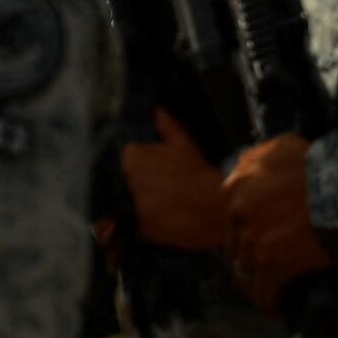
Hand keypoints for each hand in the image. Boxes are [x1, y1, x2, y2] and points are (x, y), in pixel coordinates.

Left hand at [119, 111, 233, 252]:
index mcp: (132, 156)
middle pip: (123, 185)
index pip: (125, 164)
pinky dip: (144, 224)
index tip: (153, 176)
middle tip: (161, 191)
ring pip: (128, 205)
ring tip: (164, 206)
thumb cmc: (199, 173)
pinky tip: (162, 219)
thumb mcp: (183, 144)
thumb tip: (157, 111)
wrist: (214, 204)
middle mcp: (127, 179)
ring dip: (140, 206)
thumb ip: (166, 126)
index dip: (139, 171)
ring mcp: (132, 203)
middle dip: (138, 188)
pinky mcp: (139, 225)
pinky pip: (135, 226)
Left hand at [220, 134, 324, 302]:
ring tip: (270, 293)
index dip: (245, 232)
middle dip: (248, 260)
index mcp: (238, 182)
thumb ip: (259, 159)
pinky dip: (270, 303)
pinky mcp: (272, 262)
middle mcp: (239, 209)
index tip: (259, 241)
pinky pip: (264, 292)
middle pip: (235, 245)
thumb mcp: (285, 146)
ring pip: (246, 272)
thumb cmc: (327, 165)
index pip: (232, 216)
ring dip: (257, 284)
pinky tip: (279, 309)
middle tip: (264, 271)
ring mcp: (253, 237)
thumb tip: (245, 168)